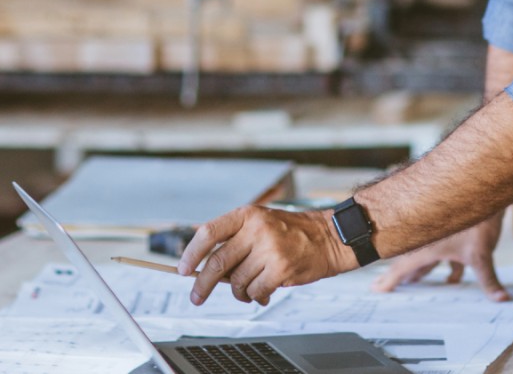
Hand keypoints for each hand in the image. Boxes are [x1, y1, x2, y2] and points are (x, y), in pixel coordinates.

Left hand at [177, 205, 352, 305]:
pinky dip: (256, 297)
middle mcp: (257, 229)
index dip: (191, 253)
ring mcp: (270, 249)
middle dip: (203, 284)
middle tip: (196, 296)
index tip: (183, 269)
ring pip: (236, 282)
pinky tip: (264, 292)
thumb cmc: (293, 233)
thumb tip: (203, 268)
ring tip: (251, 287)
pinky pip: (255, 292)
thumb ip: (235, 240)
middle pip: (217, 262)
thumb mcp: (261, 223)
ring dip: (239, 291)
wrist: (329, 238)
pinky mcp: (281, 268)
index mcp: (248, 214)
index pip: (209, 232)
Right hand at [371, 213, 508, 301]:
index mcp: (427, 247)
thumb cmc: (476, 219)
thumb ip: (489, 280)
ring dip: (422, 270)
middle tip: (381, 284)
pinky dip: (447, 267)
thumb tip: (501, 299)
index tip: (375, 288)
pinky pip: (445, 252)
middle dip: (399, 275)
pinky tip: (452, 279)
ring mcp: (440, 235)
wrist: (481, 186)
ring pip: (426, 256)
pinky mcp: (453, 230)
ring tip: (413, 281)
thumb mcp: (481, 255)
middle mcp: (429, 240)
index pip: (403, 267)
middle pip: (409, 261)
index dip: (389, 280)